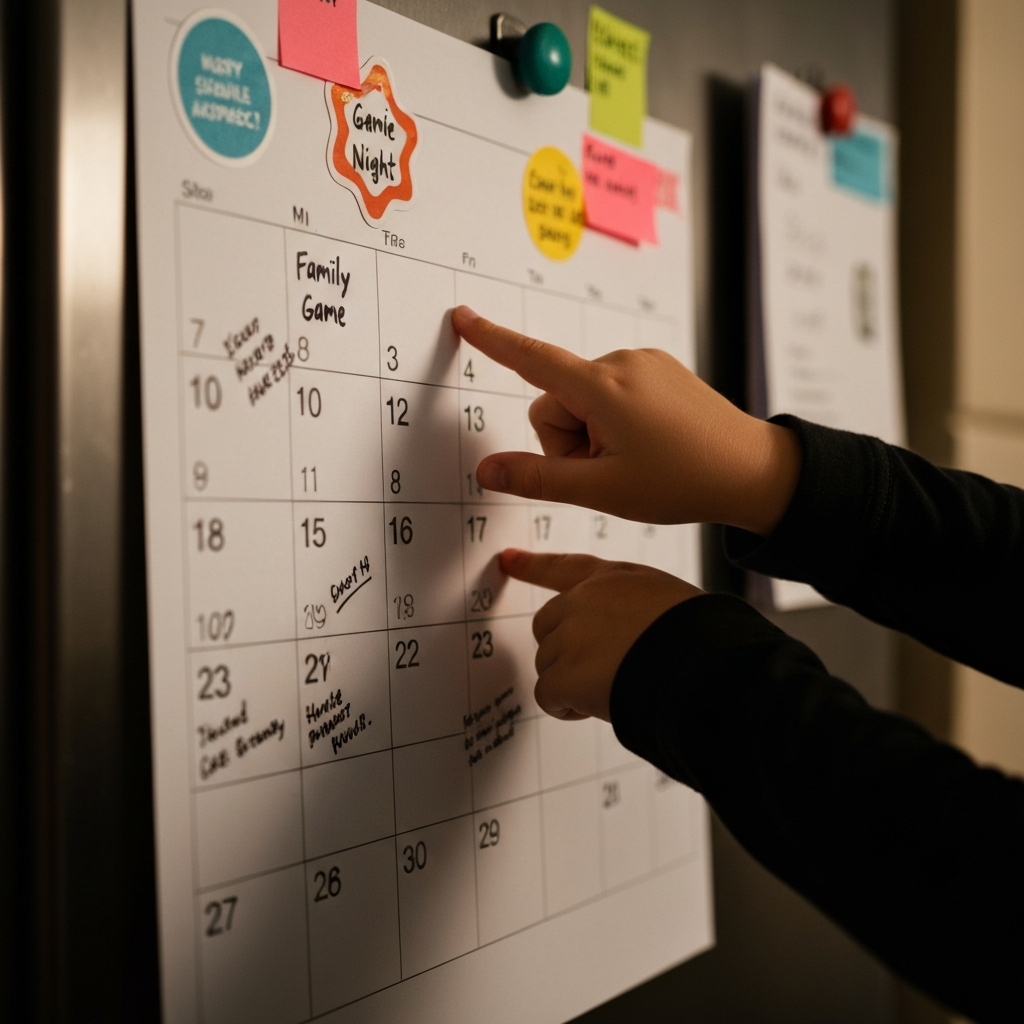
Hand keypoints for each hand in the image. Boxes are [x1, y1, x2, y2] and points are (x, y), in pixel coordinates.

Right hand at [451, 306, 800, 535]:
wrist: (752, 471)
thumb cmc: (683, 481)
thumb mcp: (602, 489)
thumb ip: (538, 478)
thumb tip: (487, 469)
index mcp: (604, 387)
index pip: (531, 360)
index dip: (491, 340)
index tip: (463, 317)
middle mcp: (623, 362)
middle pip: (557, 400)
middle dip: (568, 440)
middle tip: (606, 471)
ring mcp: (644, 363)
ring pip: (584, 400)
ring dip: (592, 434)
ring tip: (633, 459)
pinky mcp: (659, 369)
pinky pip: (612, 393)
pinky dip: (615, 421)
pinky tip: (647, 444)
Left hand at [501, 549, 702, 721]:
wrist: (705, 668)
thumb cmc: (699, 639)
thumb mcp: (668, 601)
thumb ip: (631, 608)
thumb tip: (621, 638)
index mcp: (614, 578)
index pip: (564, 567)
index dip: (532, 565)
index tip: (507, 560)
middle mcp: (585, 600)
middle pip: (547, 625)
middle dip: (564, 650)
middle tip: (600, 670)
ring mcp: (572, 636)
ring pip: (548, 664)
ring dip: (571, 683)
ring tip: (613, 689)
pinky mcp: (566, 674)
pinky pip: (548, 696)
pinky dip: (565, 709)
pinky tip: (594, 709)